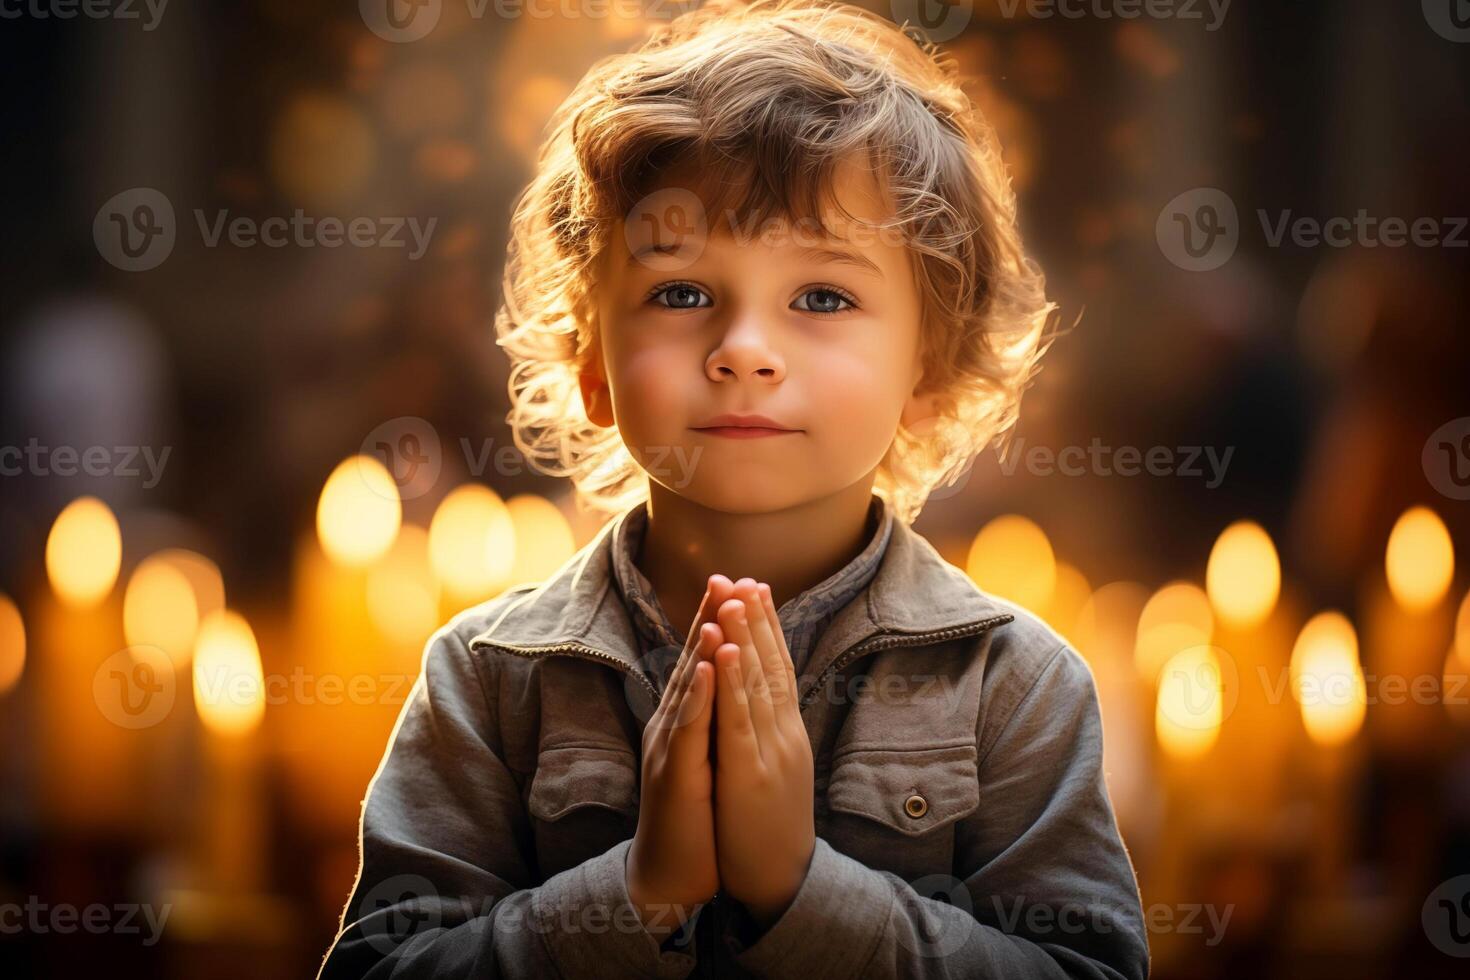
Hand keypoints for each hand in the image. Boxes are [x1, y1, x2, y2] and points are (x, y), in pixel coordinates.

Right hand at [626, 574, 734, 938]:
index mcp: (688, 720)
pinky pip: (686, 730)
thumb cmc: (696, 818)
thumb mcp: (712, 759)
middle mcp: (674, 725)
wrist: (672, 874)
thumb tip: (733, 685)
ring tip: (719, 606)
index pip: (706, 661)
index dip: (721, 621)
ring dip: (702, 645)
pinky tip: (705, 670)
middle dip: (710, 617)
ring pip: (688, 688)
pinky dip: (696, 697)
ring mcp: (669, 748)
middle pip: (693, 662)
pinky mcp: (673, 775)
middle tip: (725, 574)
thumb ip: (717, 721)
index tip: (740, 583)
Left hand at [713, 578, 814, 927]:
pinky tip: (727, 651)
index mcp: (784, 734)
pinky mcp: (750, 775)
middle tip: (746, 575)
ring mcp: (769, 753)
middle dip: (755, 619)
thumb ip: (768, 734)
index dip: (766, 628)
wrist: (778, 884)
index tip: (756, 587)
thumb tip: (762, 700)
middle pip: (770, 666)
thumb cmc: (768, 829)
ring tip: (735, 596)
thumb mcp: (773, 771)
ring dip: (746, 636)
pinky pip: (738, 720)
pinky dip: (733, 683)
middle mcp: (782, 736)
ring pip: (756, 684)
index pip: (777, 669)